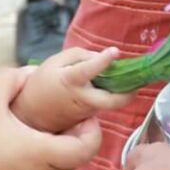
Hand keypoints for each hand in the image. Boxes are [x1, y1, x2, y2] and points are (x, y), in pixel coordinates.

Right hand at [0, 68, 102, 169]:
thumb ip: (14, 78)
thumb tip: (32, 73)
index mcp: (41, 153)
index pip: (87, 148)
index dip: (93, 131)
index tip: (83, 115)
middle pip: (79, 158)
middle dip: (79, 136)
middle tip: (69, 117)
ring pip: (63, 167)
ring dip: (63, 147)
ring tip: (47, 126)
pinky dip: (47, 158)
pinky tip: (27, 140)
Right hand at [11, 47, 133, 133]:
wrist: (31, 114)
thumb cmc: (43, 84)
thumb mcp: (55, 62)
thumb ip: (79, 54)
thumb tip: (101, 57)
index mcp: (71, 81)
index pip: (88, 70)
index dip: (103, 61)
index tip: (114, 51)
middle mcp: (83, 98)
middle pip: (114, 101)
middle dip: (130, 93)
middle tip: (137, 81)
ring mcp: (87, 111)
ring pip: (110, 101)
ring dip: (120, 90)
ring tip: (123, 77)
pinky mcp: (89, 117)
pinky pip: (103, 104)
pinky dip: (109, 94)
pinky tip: (108, 85)